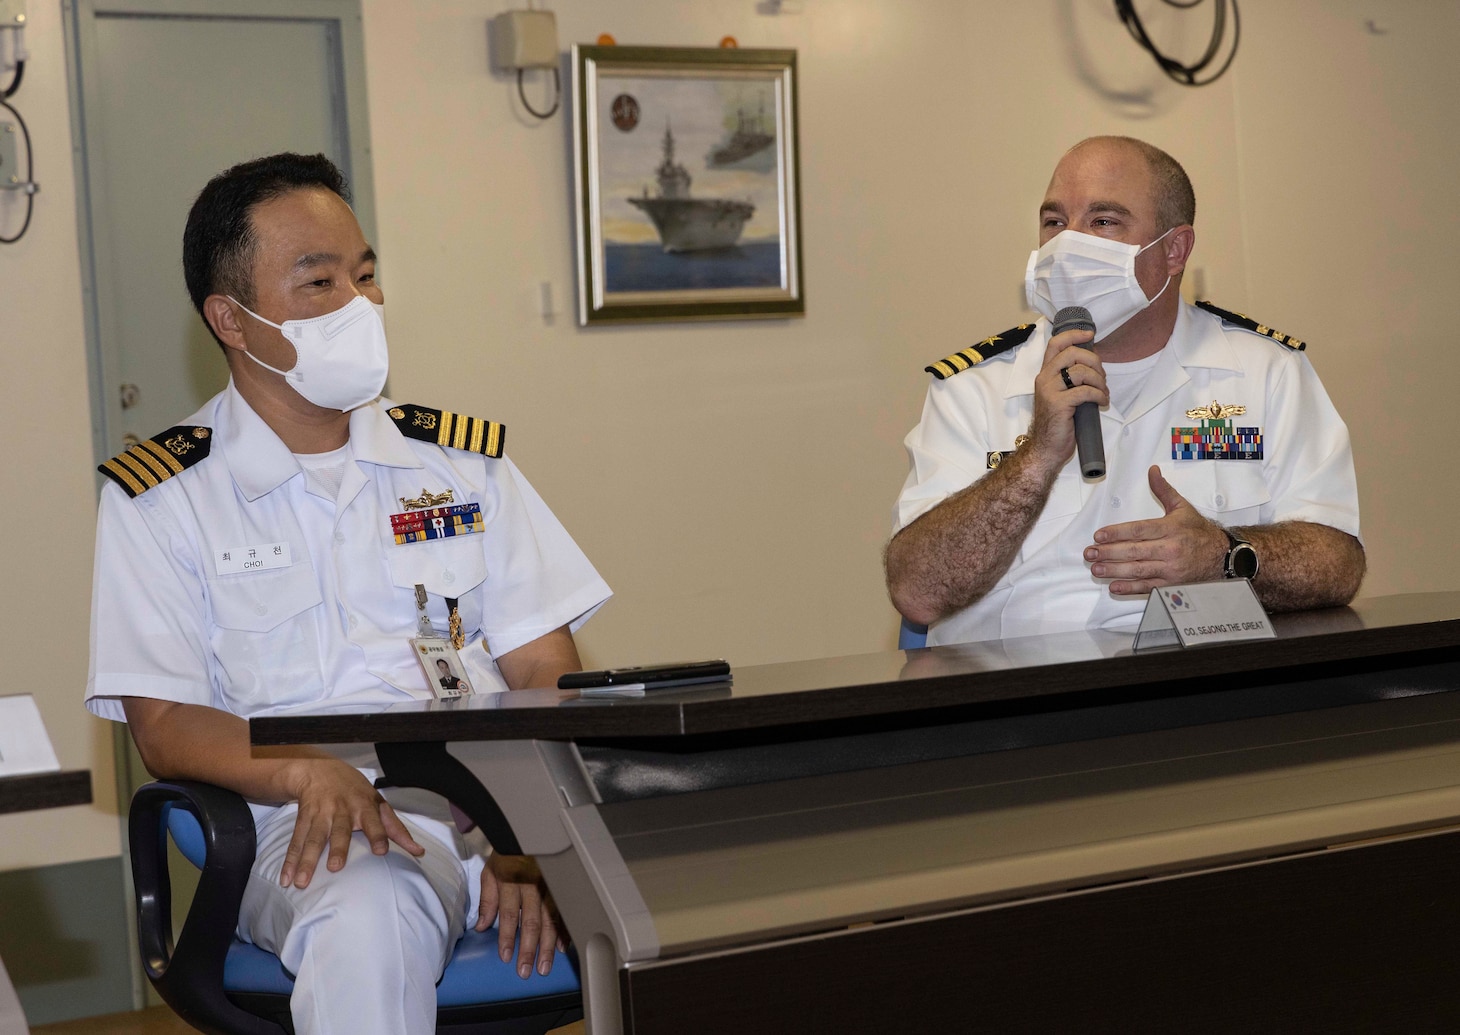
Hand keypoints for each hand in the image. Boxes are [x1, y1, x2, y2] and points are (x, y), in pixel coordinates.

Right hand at [279, 759, 423, 888]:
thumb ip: (396, 829)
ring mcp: (321, 814)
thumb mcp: (378, 804)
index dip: (378, 835)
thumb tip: (419, 853)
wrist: (319, 770)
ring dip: (306, 861)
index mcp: (365, 806)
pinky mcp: (303, 819)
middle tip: (335, 867)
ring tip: (300, 883)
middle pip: (339, 831)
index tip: (381, 851)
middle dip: (337, 848)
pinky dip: (289, 861)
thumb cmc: (356, 792)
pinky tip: (285, 878)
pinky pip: (295, 841)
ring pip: (312, 839)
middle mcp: (342, 810)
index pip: (374, 822)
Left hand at [478, 852, 564, 977]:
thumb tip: (481, 926)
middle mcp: (531, 885)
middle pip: (531, 921)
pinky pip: (564, 910)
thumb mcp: (491, 871)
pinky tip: (562, 946)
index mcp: (511, 881)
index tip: (506, 956)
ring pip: (550, 919)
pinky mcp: (561, 886)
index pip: (508, 914)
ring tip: (544, 965)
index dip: (507, 936)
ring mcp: (549, 886)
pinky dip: (564, 930)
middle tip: (527, 970)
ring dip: (547, 945)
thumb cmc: (509, 854)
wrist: (530, 831)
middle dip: (529, 948)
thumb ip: (487, 899)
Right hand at [1025, 324, 1106, 470]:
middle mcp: (1044, 379)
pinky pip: (1085, 391)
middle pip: (1072, 353)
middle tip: (1102, 376)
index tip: (1090, 334)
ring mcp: (1049, 391)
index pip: (1056, 344)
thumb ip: (1070, 379)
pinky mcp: (1058, 404)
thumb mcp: (1061, 395)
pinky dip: (1099, 395)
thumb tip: (1093, 366)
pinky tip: (1102, 402)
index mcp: (1045, 374)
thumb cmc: (1057, 423)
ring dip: (1099, 380)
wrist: (1046, 448)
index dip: (1074, 335)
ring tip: (1103, 392)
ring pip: (1080, 371)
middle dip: (1094, 361)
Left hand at [1085, 465, 1227, 595]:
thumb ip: (1164, 489)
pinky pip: (1149, 587)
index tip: (1098, 536)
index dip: (1117, 533)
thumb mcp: (1182, 507)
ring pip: (1139, 570)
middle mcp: (1171, 549)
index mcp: (1171, 528)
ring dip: (1114, 570)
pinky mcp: (1172, 584)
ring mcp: (1171, 568)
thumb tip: (1152, 470)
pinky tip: (1114, 586)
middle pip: (1135, 551)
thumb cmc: (1199, 531)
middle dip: (1109, 553)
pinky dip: (1130, 588)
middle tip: (1089, 553)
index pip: (1139, 530)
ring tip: (1095, 569)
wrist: (1223, 556)